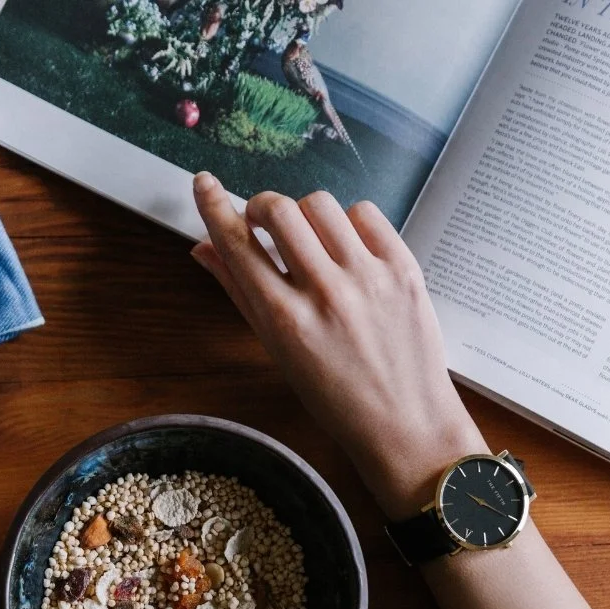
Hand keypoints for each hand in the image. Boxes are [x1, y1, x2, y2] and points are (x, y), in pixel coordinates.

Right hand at [190, 173, 485, 518]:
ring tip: (311, 241)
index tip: (203, 183)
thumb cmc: (335, 397)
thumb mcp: (277, 351)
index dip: (214, 206)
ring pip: (320, 204)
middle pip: (278, 209)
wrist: (406, 424)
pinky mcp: (404, 269)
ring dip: (305, 214)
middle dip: (262, 207)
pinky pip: (365, 213)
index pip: (237, 244)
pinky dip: (348, 222)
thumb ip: (239, 293)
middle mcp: (325, 293)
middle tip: (264, 223)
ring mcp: (368, 277)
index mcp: (284, 320)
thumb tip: (203, 248)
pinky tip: (347, 248)